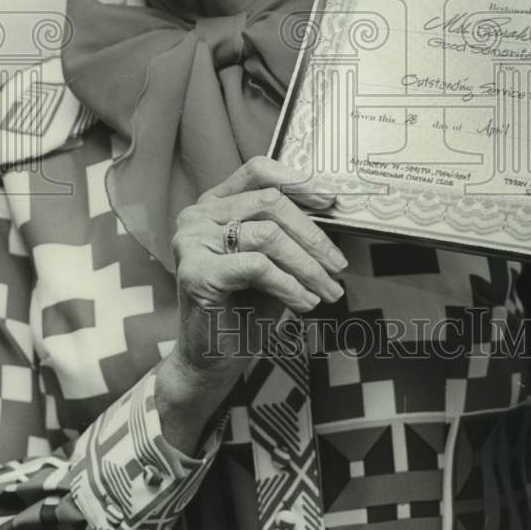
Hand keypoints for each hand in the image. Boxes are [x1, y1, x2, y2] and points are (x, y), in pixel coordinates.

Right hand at [166, 156, 346, 398]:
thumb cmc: (244, 307)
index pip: (258, 171)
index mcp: (215, 204)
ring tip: (327, 291)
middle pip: (270, 203)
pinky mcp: (196, 272)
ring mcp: (192, 242)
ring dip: (307, 267)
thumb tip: (332, 210)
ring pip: (269, 236)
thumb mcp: (273, 261)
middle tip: (338, 265)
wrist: (211, 358)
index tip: (330, 200)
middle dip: (313, 236)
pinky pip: (258, 266)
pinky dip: (289, 285)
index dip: (296, 180)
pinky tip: (304, 303)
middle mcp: (198, 216)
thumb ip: (289, 233)